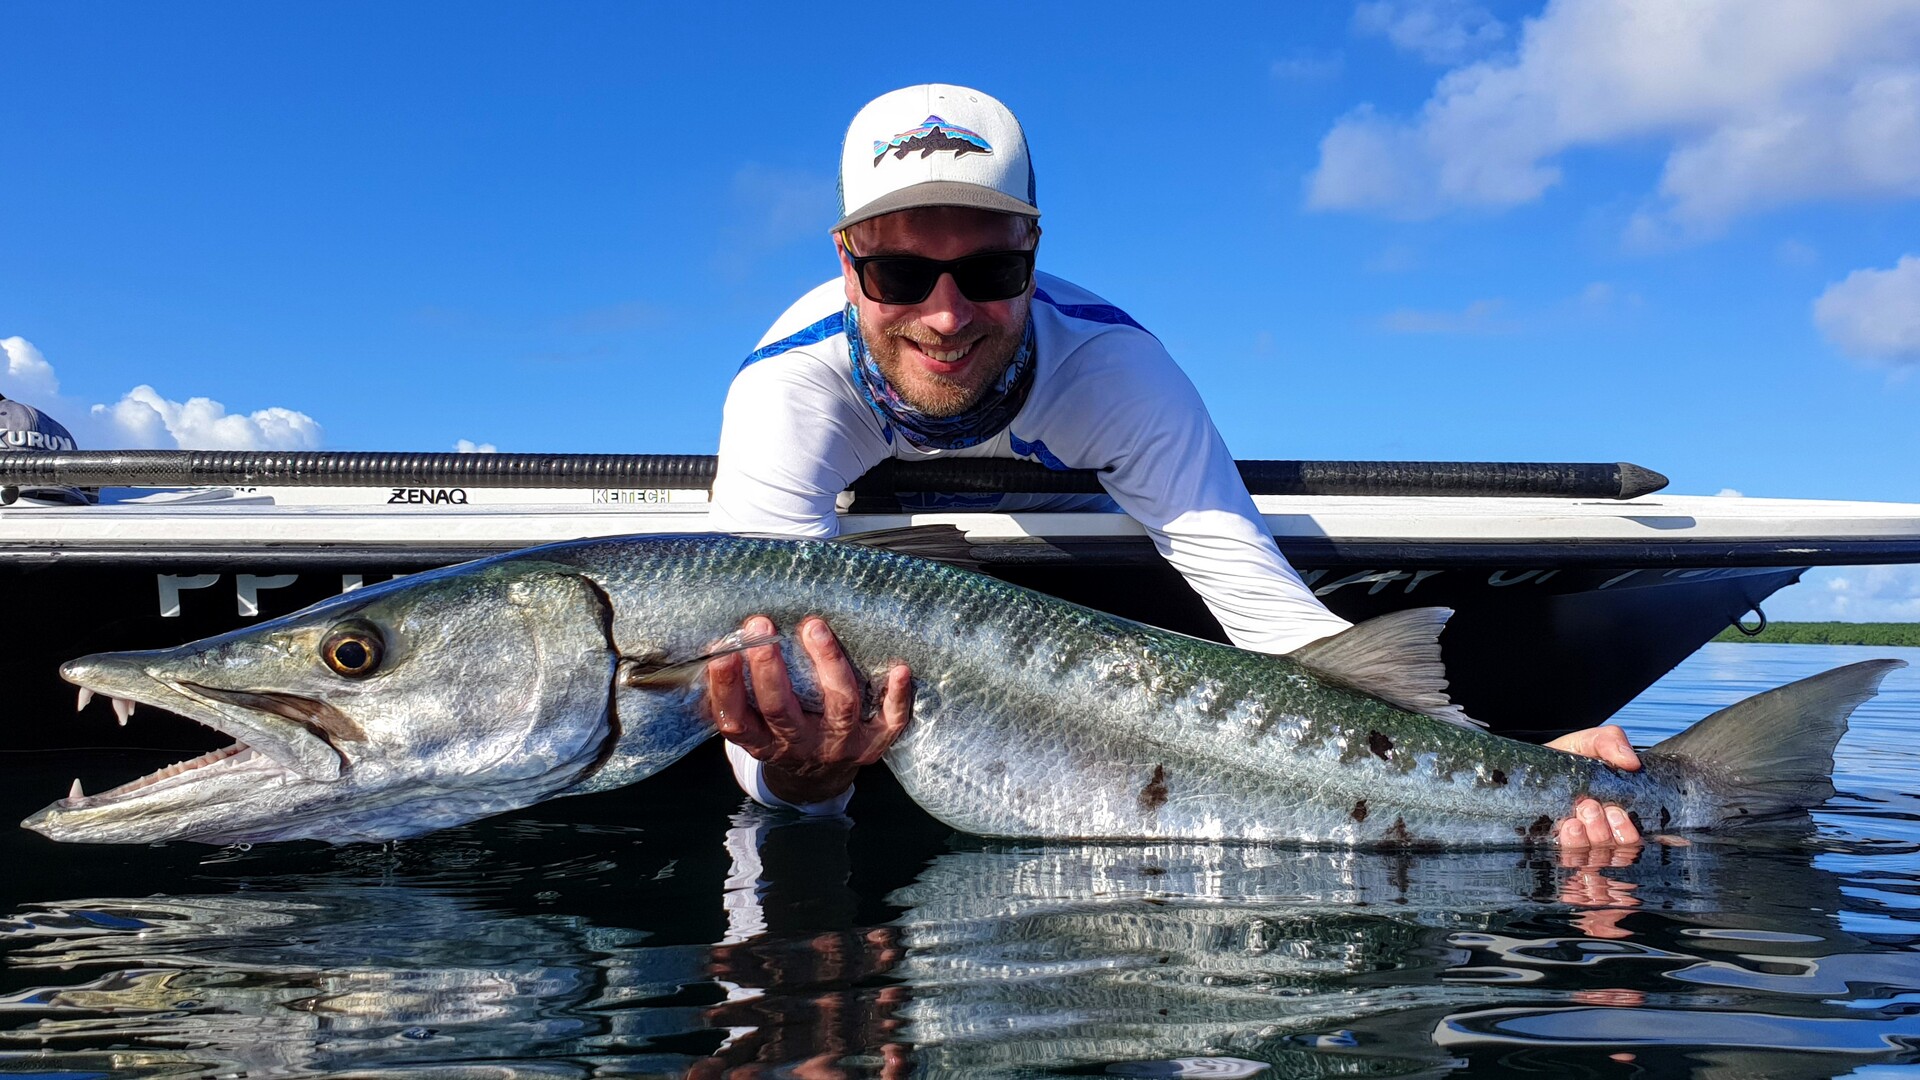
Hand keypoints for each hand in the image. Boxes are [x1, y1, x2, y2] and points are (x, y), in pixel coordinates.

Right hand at [706, 615, 911, 806]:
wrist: (819, 778)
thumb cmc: (780, 731)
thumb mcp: (752, 723)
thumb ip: (736, 692)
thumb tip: (713, 644)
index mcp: (762, 743)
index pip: (737, 720)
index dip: (726, 688)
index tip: (722, 651)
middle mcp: (799, 747)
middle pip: (781, 709)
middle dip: (769, 667)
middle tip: (760, 626)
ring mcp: (839, 746)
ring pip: (838, 706)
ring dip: (827, 665)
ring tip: (814, 628)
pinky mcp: (873, 744)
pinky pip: (890, 722)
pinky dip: (897, 697)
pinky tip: (899, 669)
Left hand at [1545, 725, 1641, 847]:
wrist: (1527, 767)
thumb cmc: (1563, 758)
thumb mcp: (1587, 742)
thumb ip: (1611, 741)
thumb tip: (1631, 761)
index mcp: (1615, 813)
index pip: (1632, 838)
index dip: (1627, 832)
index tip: (1614, 812)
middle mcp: (1600, 831)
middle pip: (1613, 849)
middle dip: (1603, 830)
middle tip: (1590, 807)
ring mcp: (1578, 842)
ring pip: (1592, 856)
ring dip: (1586, 839)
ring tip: (1574, 819)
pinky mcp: (1554, 846)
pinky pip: (1569, 858)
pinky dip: (1570, 846)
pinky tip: (1564, 828)